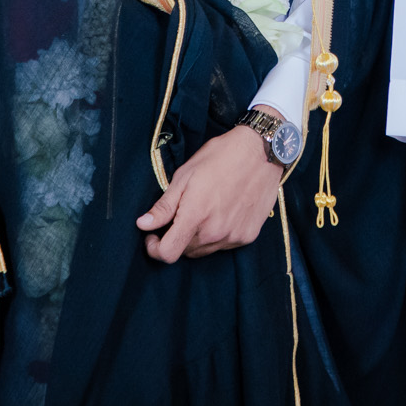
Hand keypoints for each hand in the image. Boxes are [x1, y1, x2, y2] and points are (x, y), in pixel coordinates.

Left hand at [137, 106, 285, 261]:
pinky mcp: (248, 236)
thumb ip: (164, 206)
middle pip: (185, 252)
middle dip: (177, 238)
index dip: (155, 249)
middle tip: (181, 215)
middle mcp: (215, 232)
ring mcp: (233, 236)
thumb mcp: (186, 175)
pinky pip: (224, 245)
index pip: (168, 253)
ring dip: (198, 237)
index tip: (154, 236)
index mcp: (195, 216)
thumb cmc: (221, 157)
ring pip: (205, 250)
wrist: (262, 152)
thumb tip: (143, 224)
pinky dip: (218, 235)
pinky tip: (222, 212)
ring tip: (204, 210)